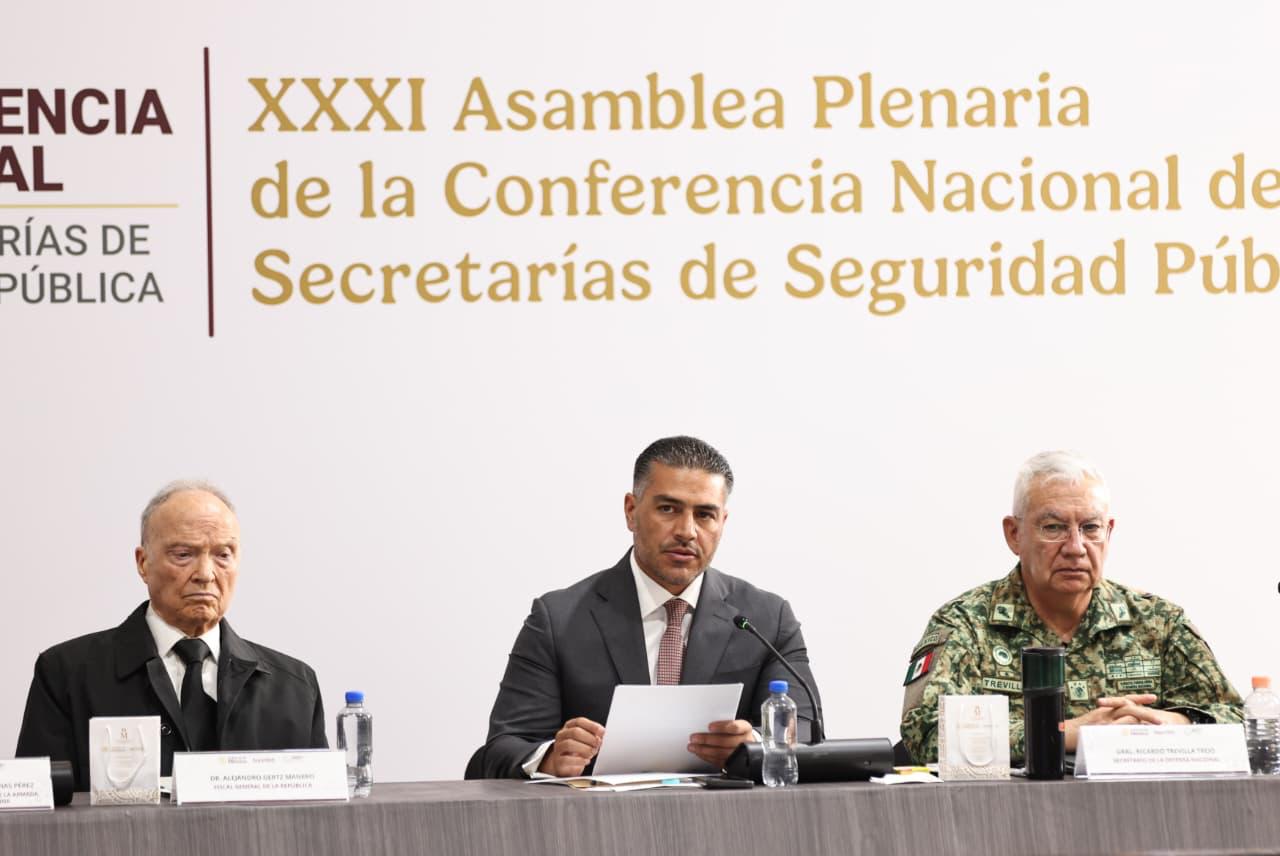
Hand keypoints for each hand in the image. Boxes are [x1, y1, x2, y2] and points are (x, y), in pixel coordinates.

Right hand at [538, 717, 604, 776]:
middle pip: (574, 732)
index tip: (602, 731)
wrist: (564, 764)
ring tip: (592, 753)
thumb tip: (601, 733)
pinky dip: (579, 760)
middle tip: (598, 744)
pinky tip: (586, 761)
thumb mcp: (586, 740)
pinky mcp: (558, 761)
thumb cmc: (577, 749)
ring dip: (584, 749)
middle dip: (589, 738)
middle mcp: (562, 735)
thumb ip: (594, 735)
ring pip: (569, 744)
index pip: (579, 721)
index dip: (592, 726)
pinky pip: (566, 759)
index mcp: (569, 727)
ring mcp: (558, 748)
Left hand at [688, 719, 755, 768]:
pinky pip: (719, 762)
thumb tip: (702, 725)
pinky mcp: (733, 764)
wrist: (745, 744)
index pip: (735, 727)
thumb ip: (721, 724)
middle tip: (694, 738)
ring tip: (693, 746)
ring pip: (721, 753)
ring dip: (704, 750)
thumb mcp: (732, 723)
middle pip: (726, 741)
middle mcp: (745, 742)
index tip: (709, 726)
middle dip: (707, 739)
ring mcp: (740, 755)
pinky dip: (707, 757)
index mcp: (745, 729)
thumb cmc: (735, 732)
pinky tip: (700, 753)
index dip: (722, 727)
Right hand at [1063, 694, 1188, 750]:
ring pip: (1127, 715)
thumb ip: (1106, 726)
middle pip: (1128, 707)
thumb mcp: (1090, 727)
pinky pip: (1119, 728)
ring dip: (1145, 720)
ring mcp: (1102, 722)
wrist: (1058, 735)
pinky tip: (1142, 734)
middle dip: (1147, 712)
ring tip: (1159, 727)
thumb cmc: (1071, 734)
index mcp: (1102, 711)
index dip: (1138, 698)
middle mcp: (1103, 714)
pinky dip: (1132, 729)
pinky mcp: (1100, 730)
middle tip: (1162, 721)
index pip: (1122, 700)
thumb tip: (1124, 730)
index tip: (1152, 697)